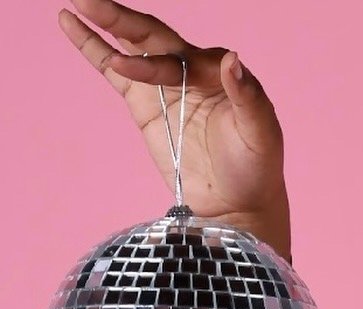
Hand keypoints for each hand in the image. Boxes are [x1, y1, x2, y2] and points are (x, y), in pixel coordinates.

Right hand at [57, 0, 291, 257]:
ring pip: (131, 45)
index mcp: (218, 70)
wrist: (237, 203)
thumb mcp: (261, 135)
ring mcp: (165, 84)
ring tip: (77, 4)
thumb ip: (248, 97)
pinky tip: (71, 23)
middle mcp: (190, 68)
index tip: (126, 68)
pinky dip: (93, 46)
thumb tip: (232, 60)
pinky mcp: (145, 102)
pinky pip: (114, 69)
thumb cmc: (256, 169)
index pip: (179, 55)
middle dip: (119, 17)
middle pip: (150, 35)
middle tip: (89, 1)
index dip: (152, 61)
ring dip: (105, 22)